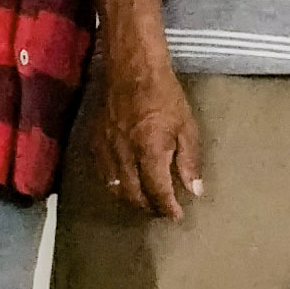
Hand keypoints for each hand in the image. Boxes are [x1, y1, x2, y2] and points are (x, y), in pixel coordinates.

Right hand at [94, 50, 203, 218]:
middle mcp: (124, 156)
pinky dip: (115, 185)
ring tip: (147, 202)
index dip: (167, 208)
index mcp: (149, 152)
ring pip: (114, 188)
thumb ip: (189, 162)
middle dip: (149, 208)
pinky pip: (103, 174)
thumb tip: (195, 191)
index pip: (156, 192)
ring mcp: (106, 150)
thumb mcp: (187, 128)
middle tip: (163, 211)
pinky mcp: (94, 143)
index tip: (177, 217)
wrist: (131, 71)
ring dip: (131, 200)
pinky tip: (127, 184)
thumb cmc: (166, 97)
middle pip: (133, 195)